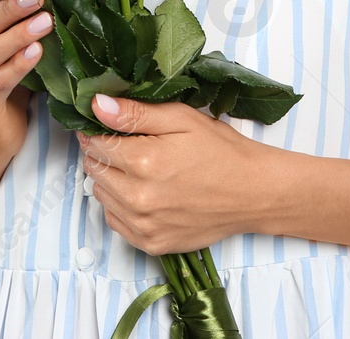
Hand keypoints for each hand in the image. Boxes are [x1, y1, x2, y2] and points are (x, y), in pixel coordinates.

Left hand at [75, 94, 263, 256]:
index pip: (95, 144)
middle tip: (125, 144)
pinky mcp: (151, 244)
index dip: (95, 130)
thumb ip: (135, 113)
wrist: (254, 193)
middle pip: (95, 170)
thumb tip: (96, 105)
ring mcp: (144, 225)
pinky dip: (119, 205)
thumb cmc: (222, 151)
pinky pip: (115, 222)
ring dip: (110, 180)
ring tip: (137, 168)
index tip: (102, 124)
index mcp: (144, 162)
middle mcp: (139, 198)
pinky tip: (141, 192)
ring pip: (101, 196)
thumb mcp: (182, 119)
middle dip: (102, 153)